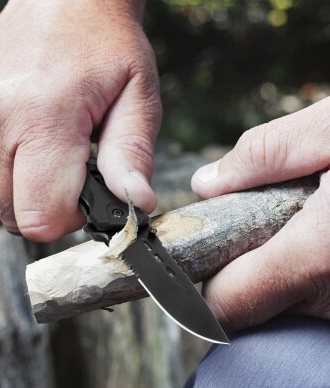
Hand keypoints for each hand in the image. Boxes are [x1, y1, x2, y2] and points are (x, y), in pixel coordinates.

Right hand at [0, 0, 160, 241]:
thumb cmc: (105, 45)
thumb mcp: (137, 98)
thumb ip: (132, 157)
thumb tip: (135, 203)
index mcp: (42, 116)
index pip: (40, 217)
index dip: (69, 220)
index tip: (87, 197)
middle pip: (14, 215)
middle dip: (49, 205)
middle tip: (74, 169)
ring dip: (28, 184)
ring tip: (52, 144)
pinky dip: (7, 166)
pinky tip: (28, 135)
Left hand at [192, 97, 329, 330]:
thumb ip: (266, 154)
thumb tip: (208, 183)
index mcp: (326, 247)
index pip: (234, 299)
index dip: (198, 292)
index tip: (182, 274)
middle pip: (261, 299)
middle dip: (242, 266)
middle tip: (247, 223)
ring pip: (297, 299)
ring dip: (280, 265)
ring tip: (297, 218)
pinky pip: (326, 292)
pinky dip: (313, 268)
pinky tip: (320, 230)